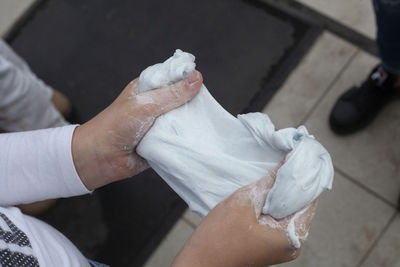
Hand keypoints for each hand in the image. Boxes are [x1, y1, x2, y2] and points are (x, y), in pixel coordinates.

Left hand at [72, 71, 202, 189]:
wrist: (101, 158)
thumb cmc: (116, 125)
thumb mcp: (146, 105)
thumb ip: (172, 94)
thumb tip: (197, 78)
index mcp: (148, 87)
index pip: (174, 76)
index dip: (188, 78)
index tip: (202, 84)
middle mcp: (156, 103)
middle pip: (182, 98)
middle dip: (193, 102)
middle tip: (206, 107)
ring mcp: (160, 122)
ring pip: (183, 118)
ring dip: (190, 121)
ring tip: (204, 123)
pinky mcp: (163, 139)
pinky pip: (179, 136)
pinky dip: (186, 137)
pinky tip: (197, 137)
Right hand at [173, 163, 316, 266]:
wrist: (200, 261)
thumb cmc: (219, 237)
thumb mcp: (244, 202)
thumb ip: (269, 182)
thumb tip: (287, 163)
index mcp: (292, 236)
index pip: (309, 198)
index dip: (303, 176)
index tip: (297, 157)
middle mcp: (293, 244)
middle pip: (299, 205)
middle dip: (290, 183)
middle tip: (283, 161)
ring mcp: (282, 246)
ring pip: (287, 211)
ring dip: (280, 194)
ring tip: (270, 175)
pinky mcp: (270, 244)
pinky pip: (278, 219)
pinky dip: (272, 204)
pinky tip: (263, 192)